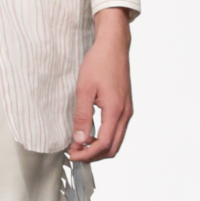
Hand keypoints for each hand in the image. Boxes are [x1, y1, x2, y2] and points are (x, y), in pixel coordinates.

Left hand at [68, 7, 133, 162]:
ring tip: (80, 143)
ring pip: (116, 140)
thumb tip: (80, 139)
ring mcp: (127, 110)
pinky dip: (104, 137)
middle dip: (93, 154)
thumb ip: (82, 116)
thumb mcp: (84, 89)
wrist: (113, 46)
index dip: (87, 153)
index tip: (72, 154)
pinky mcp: (125, 106)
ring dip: (99, 147)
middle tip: (74, 151)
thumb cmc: (99, 63)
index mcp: (115, 110)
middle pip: (113, 148)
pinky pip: (117, 130)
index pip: (104, 144)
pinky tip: (90, 132)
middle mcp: (125, 113)